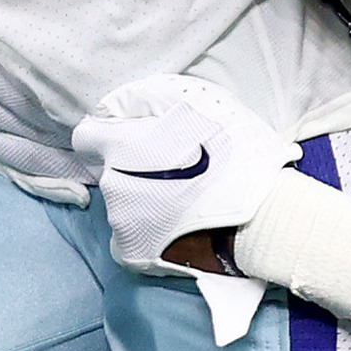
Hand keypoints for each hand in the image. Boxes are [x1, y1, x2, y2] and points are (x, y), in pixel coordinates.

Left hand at [74, 74, 301, 344]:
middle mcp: (112, 185)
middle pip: (111, 170)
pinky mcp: (131, 252)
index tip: (134, 139)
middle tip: (173, 172)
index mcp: (122, 147)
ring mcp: (120, 223)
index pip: (90, 135)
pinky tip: (175, 226)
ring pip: (122, 203)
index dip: (112, 135)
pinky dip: (147, 230)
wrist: (260, 218)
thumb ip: (151, 98)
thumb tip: (122, 103)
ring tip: (180, 201)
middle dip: (133, 168)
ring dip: (141, 199)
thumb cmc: (232, 154)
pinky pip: (130, 234)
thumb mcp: (197, 103)